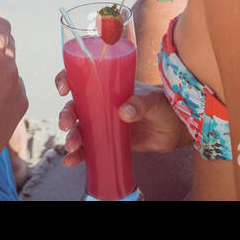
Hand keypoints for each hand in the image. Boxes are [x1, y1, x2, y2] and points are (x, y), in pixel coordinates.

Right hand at [54, 72, 185, 166]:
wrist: (175, 129)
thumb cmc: (164, 105)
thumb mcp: (152, 100)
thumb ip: (139, 103)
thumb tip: (124, 111)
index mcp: (109, 86)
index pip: (83, 78)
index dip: (68, 80)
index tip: (64, 88)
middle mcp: (102, 104)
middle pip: (76, 106)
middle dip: (67, 115)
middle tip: (66, 124)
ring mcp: (104, 124)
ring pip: (80, 129)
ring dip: (72, 137)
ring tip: (71, 146)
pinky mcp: (108, 142)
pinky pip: (89, 149)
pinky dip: (78, 155)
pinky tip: (71, 161)